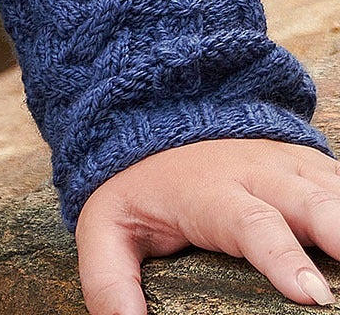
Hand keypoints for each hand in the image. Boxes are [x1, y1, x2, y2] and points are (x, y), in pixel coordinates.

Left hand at [77, 139, 339, 314]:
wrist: (157, 127)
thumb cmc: (140, 189)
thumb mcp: (106, 229)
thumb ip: (108, 279)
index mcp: (210, 192)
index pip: (250, 222)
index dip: (282, 256)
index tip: (311, 295)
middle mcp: (259, 174)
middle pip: (312, 202)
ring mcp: (292, 169)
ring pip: (338, 192)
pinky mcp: (314, 171)